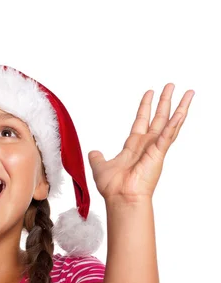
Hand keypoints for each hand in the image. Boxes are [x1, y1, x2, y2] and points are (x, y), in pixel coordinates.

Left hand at [87, 84, 194, 202]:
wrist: (121, 197)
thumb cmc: (113, 187)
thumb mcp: (100, 166)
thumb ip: (97, 158)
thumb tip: (93, 152)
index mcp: (134, 146)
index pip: (141, 121)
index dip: (145, 107)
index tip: (150, 93)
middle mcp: (147, 145)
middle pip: (158, 118)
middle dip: (164, 101)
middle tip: (171, 85)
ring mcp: (155, 148)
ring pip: (170, 123)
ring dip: (179, 107)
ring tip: (188, 92)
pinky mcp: (159, 153)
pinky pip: (169, 135)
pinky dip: (176, 123)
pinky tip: (182, 111)